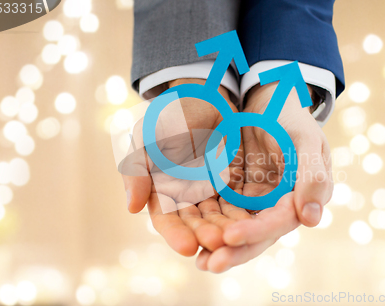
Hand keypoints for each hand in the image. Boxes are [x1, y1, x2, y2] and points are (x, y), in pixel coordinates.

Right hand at [121, 78, 248, 255]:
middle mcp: (184, 198)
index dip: (176, 234)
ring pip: (218, 217)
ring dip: (226, 229)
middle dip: (205, 235)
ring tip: (236, 237)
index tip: (188, 247)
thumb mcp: (147, 138)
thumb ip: (138, 170)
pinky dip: (243, 212)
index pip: (166, 219)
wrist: (202, 98)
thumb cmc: (169, 117)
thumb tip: (132, 207)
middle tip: (218, 244)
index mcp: (160, 191)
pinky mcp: (231, 184)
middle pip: (195, 223)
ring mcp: (209, 192)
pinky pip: (237, 201)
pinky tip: (252, 221)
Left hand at [197, 82, 333, 270]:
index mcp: (301, 196)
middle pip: (257, 234)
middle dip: (235, 250)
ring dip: (218, 244)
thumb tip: (310, 219)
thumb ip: (312, 175)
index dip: (256, 231)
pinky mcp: (236, 193)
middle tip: (210, 264)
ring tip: (197, 259)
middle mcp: (279, 205)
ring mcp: (256, 200)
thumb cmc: (290, 117)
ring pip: (237, 228)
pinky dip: (208, 224)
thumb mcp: (305, 139)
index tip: (230, 237)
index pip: (280, 220)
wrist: (268, 102)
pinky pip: (221, 211)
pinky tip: (190, 235)